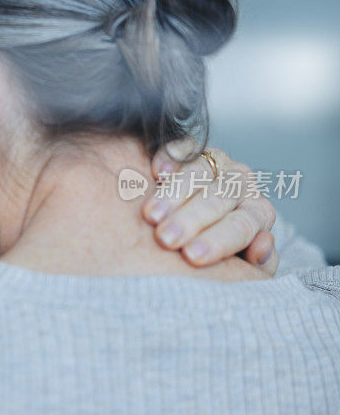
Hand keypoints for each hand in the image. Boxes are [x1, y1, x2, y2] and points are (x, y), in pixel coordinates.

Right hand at [142, 138, 278, 274]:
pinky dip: (170, 158)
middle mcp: (241, 183)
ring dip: (174, 194)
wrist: (187, 228)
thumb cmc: (212, 253)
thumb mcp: (239, 266)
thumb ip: (259, 265)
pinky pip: (183, 148)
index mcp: (257, 213)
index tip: (191, 257)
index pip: (241, 226)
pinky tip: (158, 174)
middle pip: (219, 198)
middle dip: (190, 219)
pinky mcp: (190, 149)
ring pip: (200, 171)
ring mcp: (216, 162)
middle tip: (166, 239)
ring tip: (152, 216)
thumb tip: (263, 242)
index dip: (217, 241)